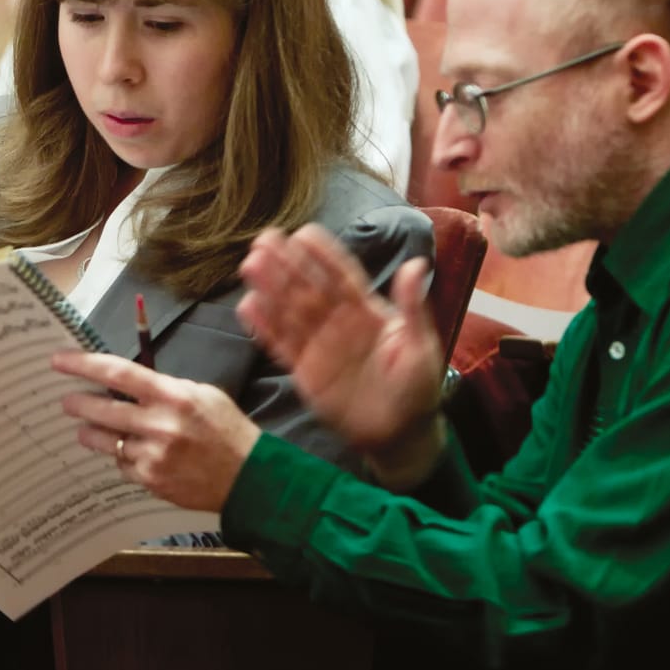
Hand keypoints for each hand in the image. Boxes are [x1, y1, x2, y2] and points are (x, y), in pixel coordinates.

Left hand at [56, 352, 261, 512]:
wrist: (248, 477)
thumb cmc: (226, 429)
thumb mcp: (202, 394)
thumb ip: (165, 387)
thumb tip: (128, 382)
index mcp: (172, 396)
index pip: (119, 373)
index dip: (84, 365)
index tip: (60, 361)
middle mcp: (160, 425)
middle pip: (103, 410)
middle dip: (78, 403)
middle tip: (67, 401)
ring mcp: (153, 456)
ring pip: (105, 441)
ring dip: (92, 433)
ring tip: (87, 429)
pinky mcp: (151, 481)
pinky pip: (121, 465)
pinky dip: (121, 457)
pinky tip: (128, 452)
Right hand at [237, 225, 444, 486]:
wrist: (401, 436)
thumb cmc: (418, 388)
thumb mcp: (421, 345)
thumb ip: (413, 306)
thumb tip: (417, 264)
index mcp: (368, 311)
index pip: (341, 276)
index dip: (323, 256)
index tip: (303, 234)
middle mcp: (339, 323)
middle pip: (308, 288)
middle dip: (287, 265)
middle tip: (264, 240)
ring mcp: (320, 347)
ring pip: (290, 312)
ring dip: (270, 289)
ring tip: (250, 265)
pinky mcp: (305, 373)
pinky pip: (281, 346)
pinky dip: (264, 328)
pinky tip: (248, 306)